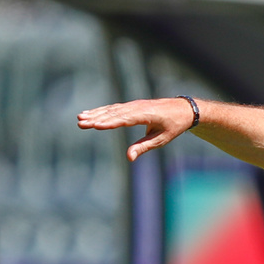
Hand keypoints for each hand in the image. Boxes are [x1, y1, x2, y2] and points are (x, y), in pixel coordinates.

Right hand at [78, 97, 196, 160]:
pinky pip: (114, 108)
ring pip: (112, 110)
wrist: (183, 109)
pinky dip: (102, 111)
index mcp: (146, 115)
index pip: (124, 119)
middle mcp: (138, 107)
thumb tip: (129, 158)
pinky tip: (90, 113)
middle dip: (96, 118)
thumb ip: (144, 147)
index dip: (109, 122)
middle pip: (114, 113)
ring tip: (80, 118)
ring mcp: (134, 105)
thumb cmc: (173, 126)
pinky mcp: (132, 106)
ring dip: (95, 114)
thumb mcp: (161, 139)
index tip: (95, 125)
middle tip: (80, 123)